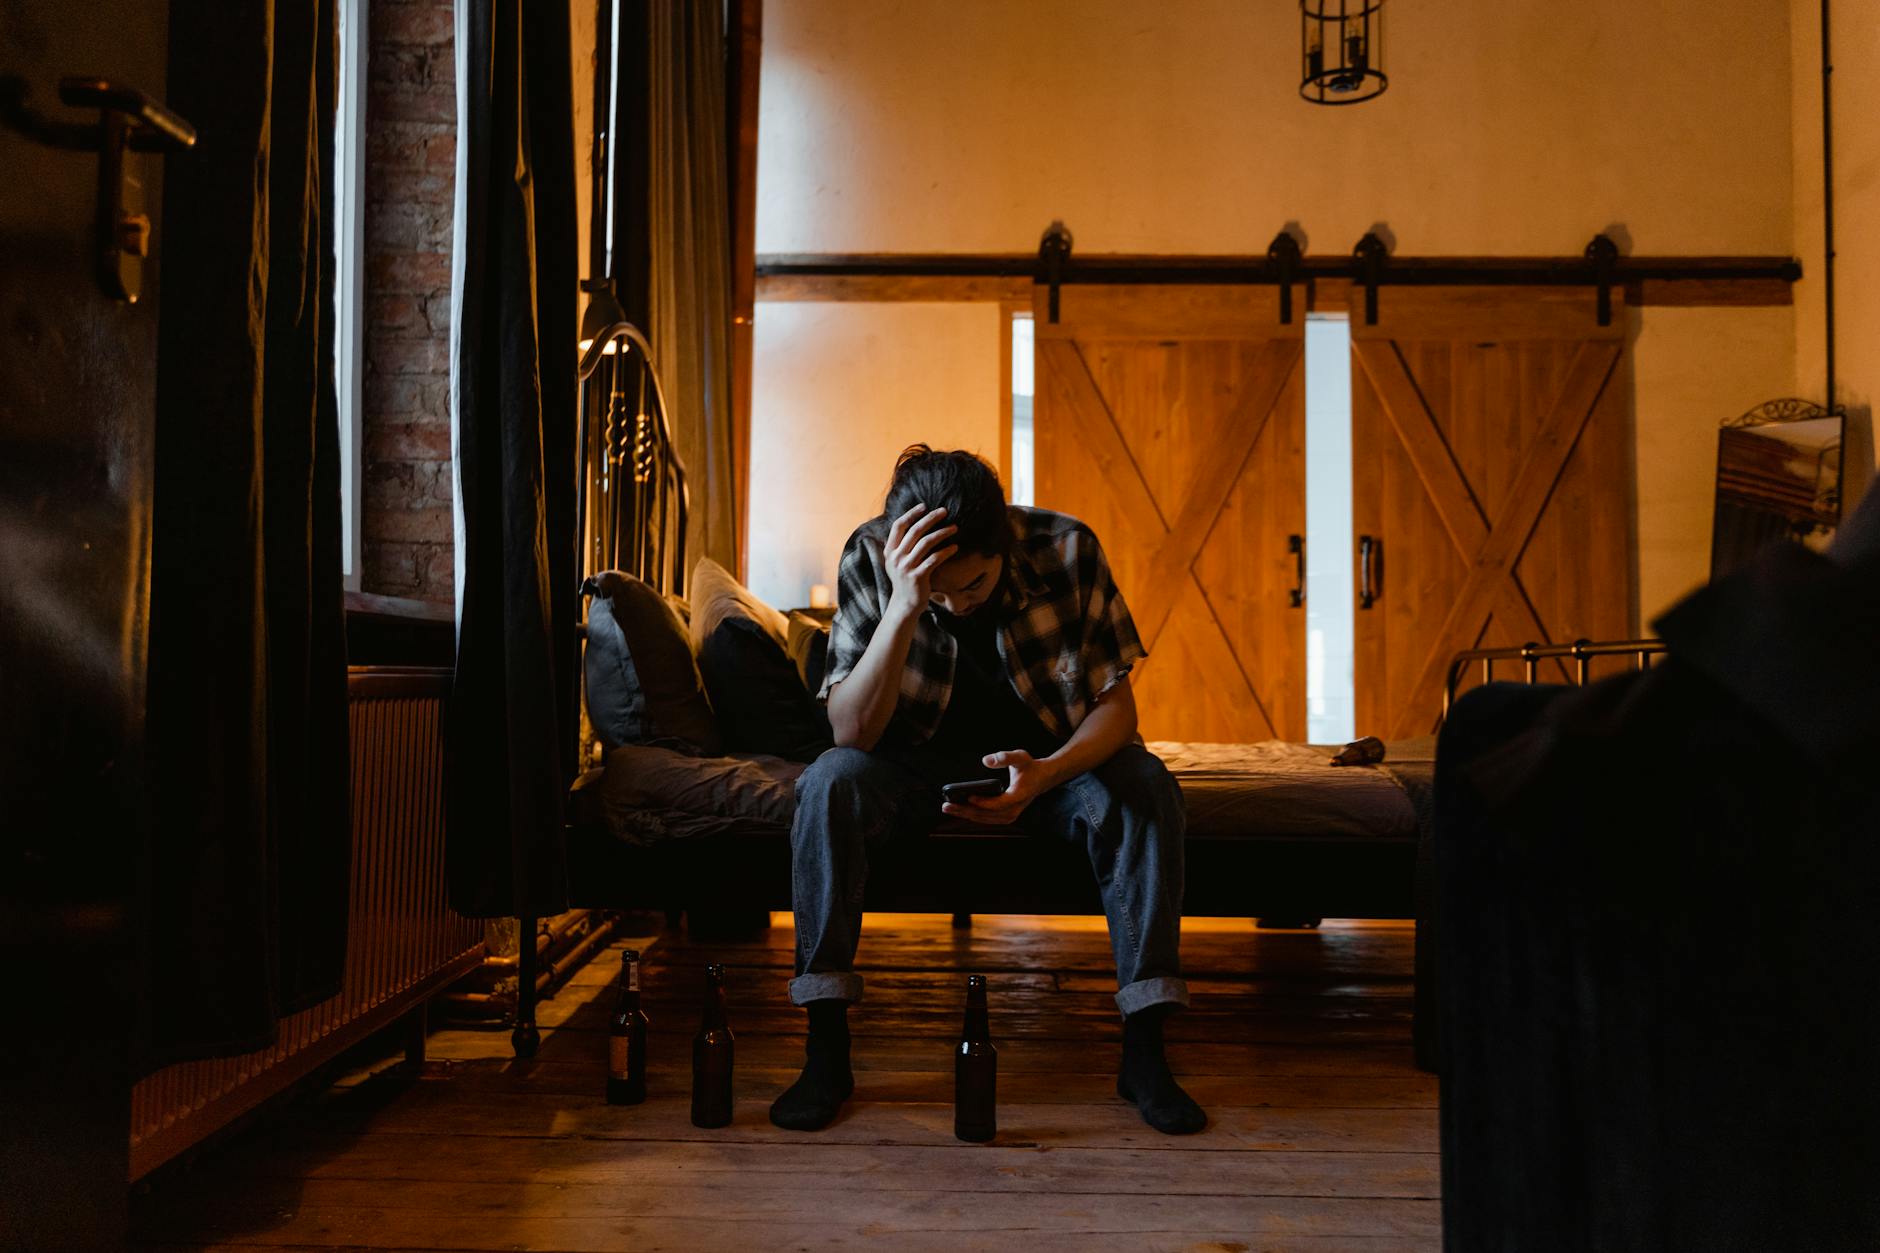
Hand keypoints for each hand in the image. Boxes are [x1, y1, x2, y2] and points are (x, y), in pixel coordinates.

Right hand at [883, 504, 957, 621]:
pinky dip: (946, 551)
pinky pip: (934, 559)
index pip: (898, 526)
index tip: (924, 506)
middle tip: (945, 511)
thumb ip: (901, 545)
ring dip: (942, 533)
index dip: (911, 514)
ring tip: (955, 528)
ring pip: (926, 543)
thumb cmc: (905, 580)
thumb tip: (915, 524)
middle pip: (914, 531)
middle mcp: (896, 558)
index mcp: (890, 551)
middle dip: (931, 518)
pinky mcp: (918, 577)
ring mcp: (906, 568)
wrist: (905, 604)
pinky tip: (955, 547)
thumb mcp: (897, 562)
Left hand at [941, 750, 1061, 824]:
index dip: (984, 802)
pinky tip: (959, 810)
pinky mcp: (1005, 816)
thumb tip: (986, 760)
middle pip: (988, 815)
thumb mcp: (1021, 757)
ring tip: (949, 808)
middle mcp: (1014, 809)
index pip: (999, 803)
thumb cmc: (1029, 767)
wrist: (1041, 779)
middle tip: (947, 806)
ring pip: (985, 819)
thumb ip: (1004, 757)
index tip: (969, 796)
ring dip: (966, 815)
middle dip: (966, 811)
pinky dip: (972, 815)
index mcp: (1019, 795)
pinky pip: (986, 819)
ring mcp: (1010, 815)